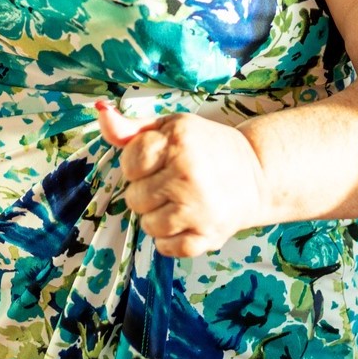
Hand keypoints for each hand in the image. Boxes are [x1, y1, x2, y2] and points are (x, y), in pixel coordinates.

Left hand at [96, 100, 269, 258]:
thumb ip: (131, 128)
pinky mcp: (208, 235)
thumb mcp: (171, 128)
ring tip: (181, 201)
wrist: (258, 173)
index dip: (138, 166)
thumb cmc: (206, 147)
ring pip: (148, 226)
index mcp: (179, 141)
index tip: (158, 162)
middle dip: (147, 192)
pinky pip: (166, 248)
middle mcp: (188, 173)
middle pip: (134, 198)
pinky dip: (171, 239)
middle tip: (173, 182)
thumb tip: (100, 111)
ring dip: (158, 217)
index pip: (129, 164)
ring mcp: (199, 207)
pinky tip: (187, 221)